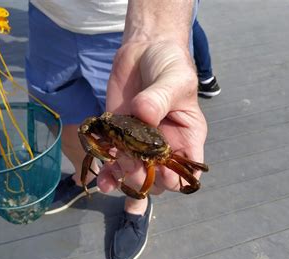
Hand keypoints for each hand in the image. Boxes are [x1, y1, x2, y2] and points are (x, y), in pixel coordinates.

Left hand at [97, 40, 207, 194]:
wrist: (145, 49)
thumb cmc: (170, 64)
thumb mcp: (173, 79)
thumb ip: (160, 98)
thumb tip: (143, 114)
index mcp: (187, 137)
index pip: (185, 172)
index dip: (173, 177)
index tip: (158, 167)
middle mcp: (164, 145)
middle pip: (157, 179)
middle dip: (143, 177)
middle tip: (131, 161)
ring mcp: (139, 142)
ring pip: (133, 174)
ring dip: (122, 178)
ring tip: (112, 172)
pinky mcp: (118, 134)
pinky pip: (112, 160)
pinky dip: (106, 171)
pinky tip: (101, 176)